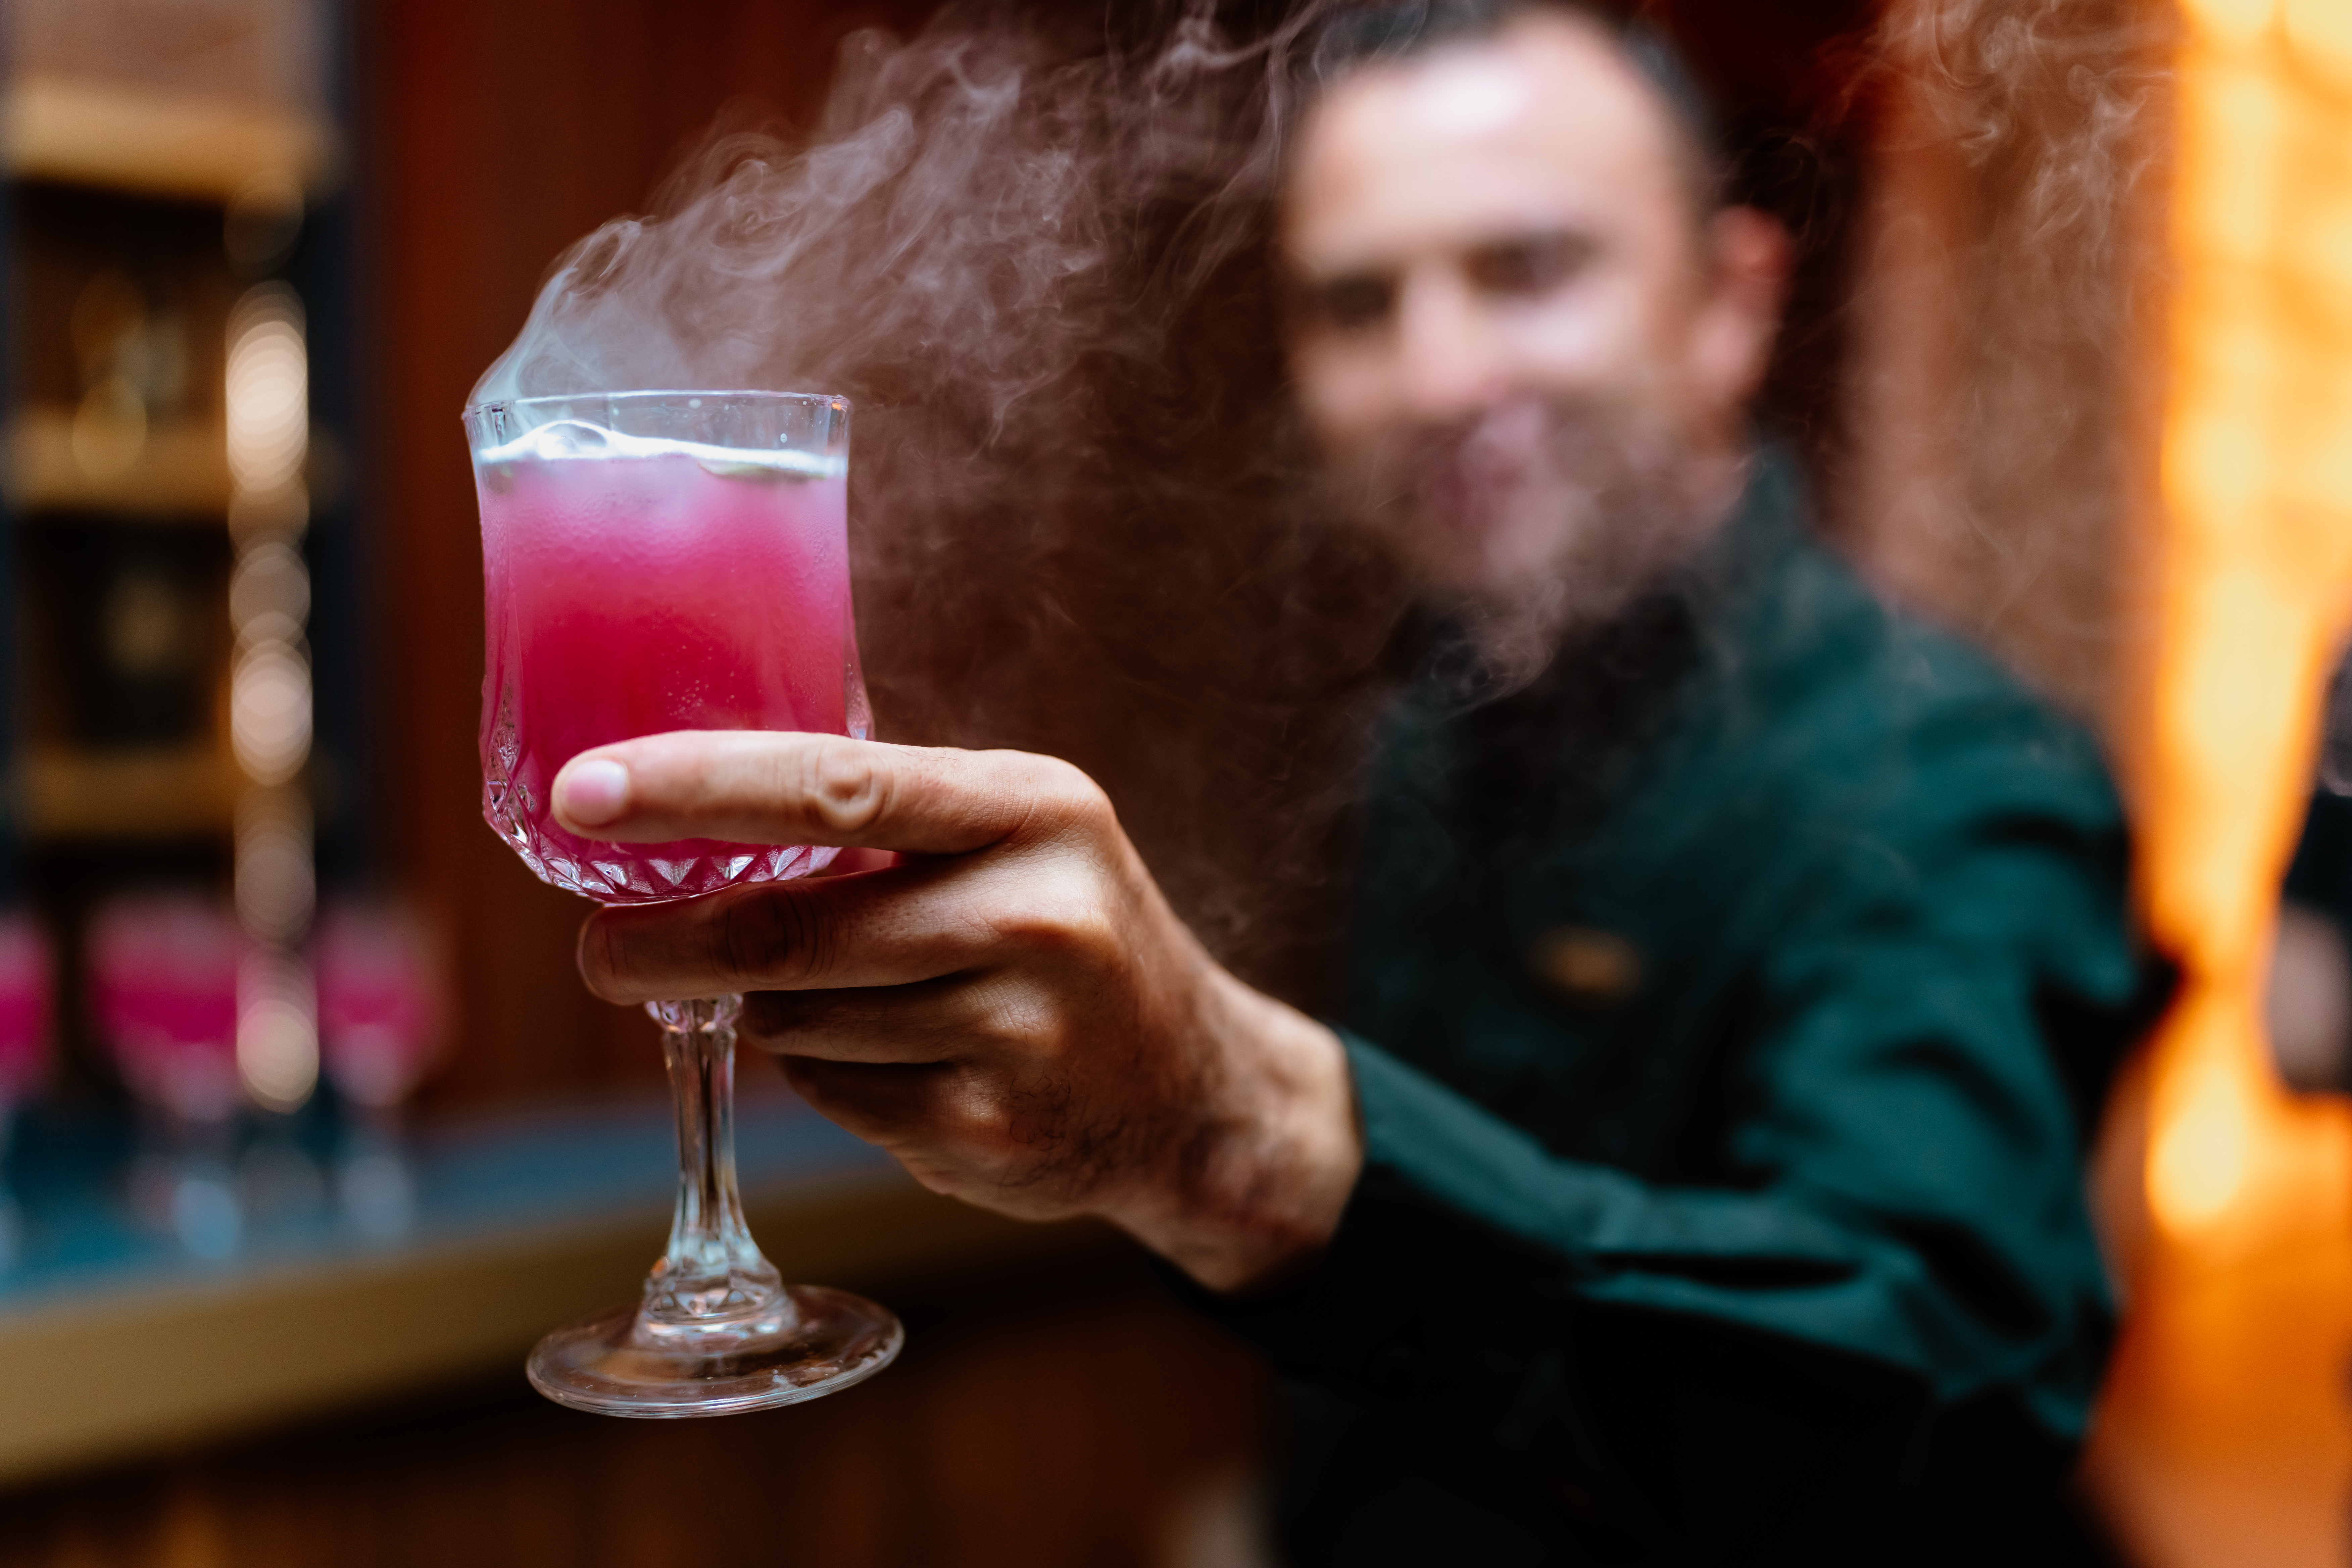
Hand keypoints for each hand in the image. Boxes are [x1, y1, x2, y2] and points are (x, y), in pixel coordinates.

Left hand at [553, 731, 1361, 1290]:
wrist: (1194, 1090)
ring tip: (833, 1000)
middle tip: (601, 950)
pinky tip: (892, 1060)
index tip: (582, 794)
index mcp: (1032, 809)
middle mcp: (1037, 914)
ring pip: (801, 1025)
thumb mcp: (1017, 833)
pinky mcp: (991, 1131)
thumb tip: (706, 759)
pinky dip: (826, 1079)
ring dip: (773, 1014)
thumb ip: (884, 801)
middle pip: (790, 932)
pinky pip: (837, 1100)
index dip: (696, 788)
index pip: (837, 784)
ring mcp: (1020, 1032)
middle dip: (669, 943)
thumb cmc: (1066, 934)